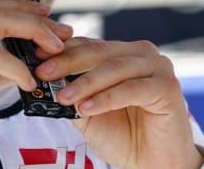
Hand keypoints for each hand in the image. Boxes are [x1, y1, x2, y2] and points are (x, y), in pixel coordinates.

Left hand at [35, 38, 203, 168]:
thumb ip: (71, 93)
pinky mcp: (168, 87)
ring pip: (114, 68)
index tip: (35, 57)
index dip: (62, 50)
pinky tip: (87, 107)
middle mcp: (142, 54)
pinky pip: (132, 89)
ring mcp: (157, 67)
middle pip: (99, 52)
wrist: (154, 162)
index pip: (88, 45)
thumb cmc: (124, 135)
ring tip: (63, 97)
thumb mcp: (88, 112)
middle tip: (43, 72)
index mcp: (123, 53)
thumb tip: (43, 81)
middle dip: (68, 62)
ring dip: (86, 83)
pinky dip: (107, 98)